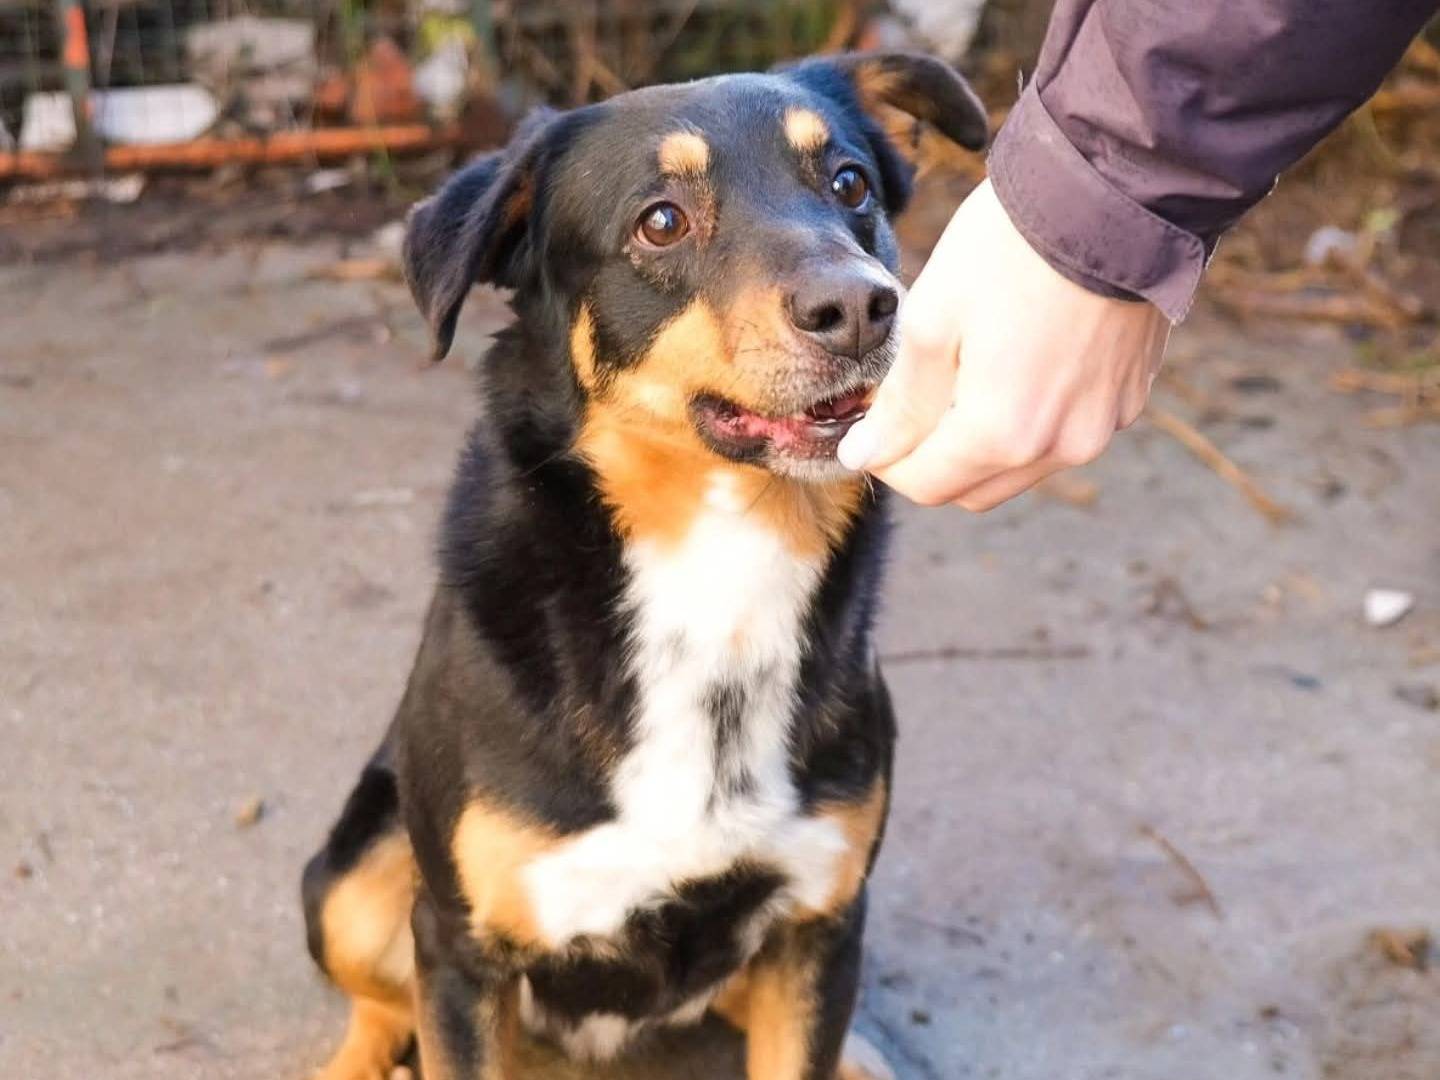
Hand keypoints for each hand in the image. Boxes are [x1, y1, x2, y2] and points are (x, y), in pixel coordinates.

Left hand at [838, 179, 1170, 509]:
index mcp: (1002, 433)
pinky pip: (1064, 434)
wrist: (1115, 190)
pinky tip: (1016, 364)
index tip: (867, 428)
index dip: (886, 461)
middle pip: (973, 488)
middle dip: (931, 460)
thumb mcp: (933, 319)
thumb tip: (866, 455)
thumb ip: (901, 403)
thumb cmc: (1011, 248)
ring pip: (1020, 468)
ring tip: (961, 377)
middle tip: (907, 405)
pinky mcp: (1129, 399)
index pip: (926, 486)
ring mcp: (1102, 426)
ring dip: (981, 444)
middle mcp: (1060, 446)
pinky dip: (1030, 420)